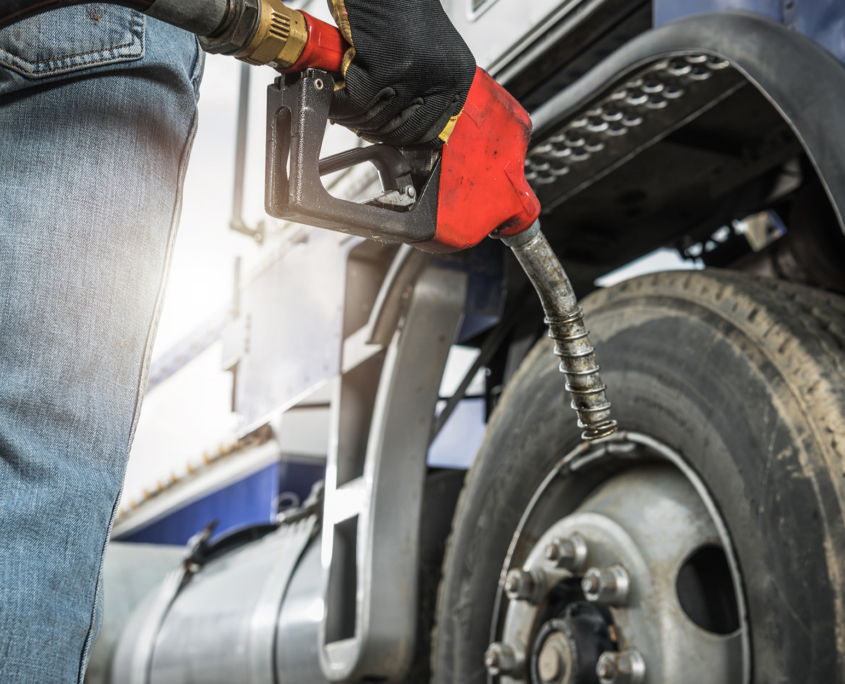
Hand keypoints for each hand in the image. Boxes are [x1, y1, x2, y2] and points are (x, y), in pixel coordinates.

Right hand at [326, 0, 475, 147]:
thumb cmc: (399, 6)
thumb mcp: (429, 52)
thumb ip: (426, 87)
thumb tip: (406, 120)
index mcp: (456, 75)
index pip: (431, 131)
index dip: (402, 136)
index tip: (385, 133)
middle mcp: (440, 76)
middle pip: (401, 131)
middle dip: (374, 128)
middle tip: (358, 116)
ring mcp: (411, 74)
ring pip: (374, 120)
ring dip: (353, 115)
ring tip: (344, 100)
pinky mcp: (380, 68)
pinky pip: (352, 104)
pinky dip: (337, 102)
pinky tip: (335, 89)